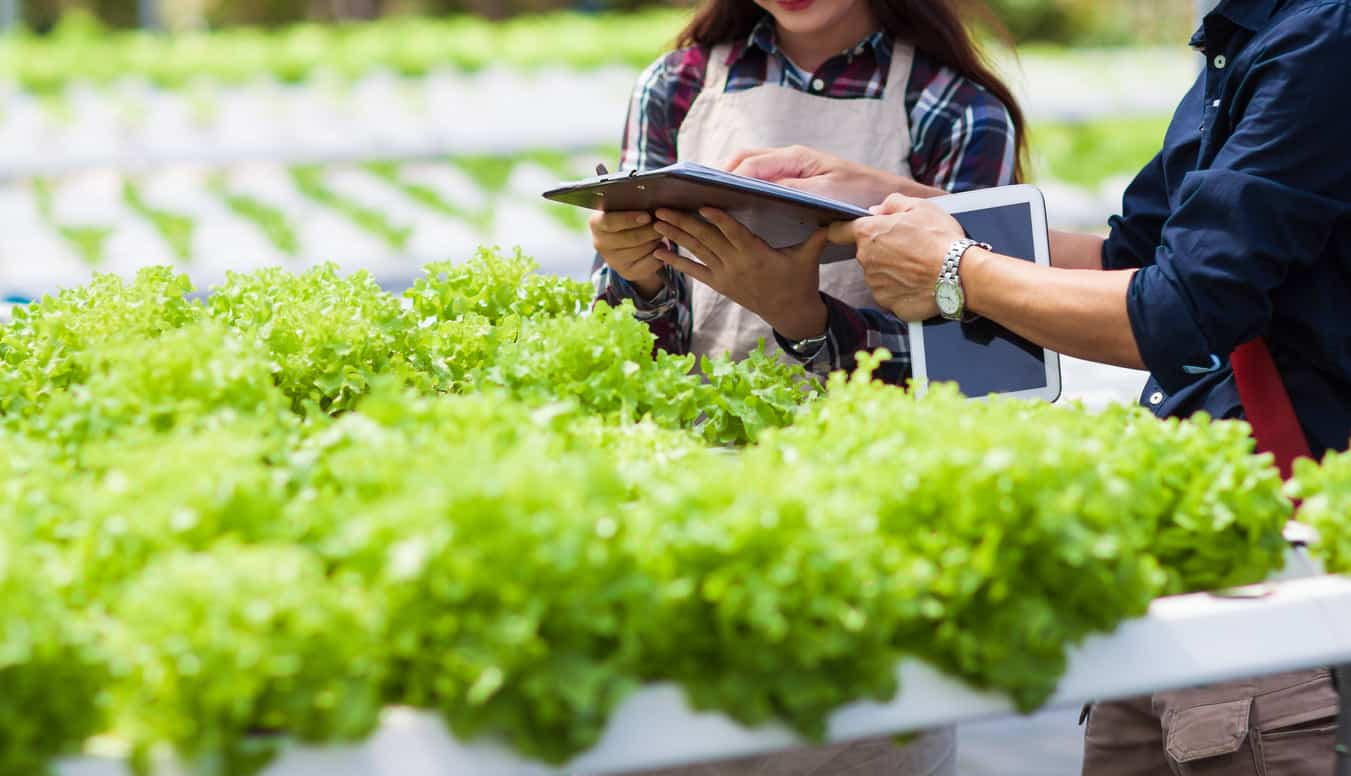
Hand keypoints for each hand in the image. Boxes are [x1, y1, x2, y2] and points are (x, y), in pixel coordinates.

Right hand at [589, 210, 664, 296]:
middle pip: (631, 238)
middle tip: (662, 224)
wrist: (626, 242)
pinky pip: (649, 263)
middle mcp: (600, 244)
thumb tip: (651, 203)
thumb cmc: (628, 218)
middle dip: (650, 230)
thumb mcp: (625, 208)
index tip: (647, 216)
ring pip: (642, 250)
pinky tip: (661, 247)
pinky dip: (659, 254)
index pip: (610, 222)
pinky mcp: (626, 272)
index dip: (630, 219)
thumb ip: (632, 205)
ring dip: (656, 241)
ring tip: (661, 233)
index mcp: (596, 223)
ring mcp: (612, 260)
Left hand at [650, 207, 828, 339]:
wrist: (791, 314)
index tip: (701, 204)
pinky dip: (675, 262)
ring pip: (697, 252)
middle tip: (662, 208)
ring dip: (675, 237)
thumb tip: (839, 215)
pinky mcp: (720, 285)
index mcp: (757, 254)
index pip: (734, 232)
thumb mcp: (809, 256)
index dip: (717, 218)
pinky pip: (694, 272)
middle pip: (707, 240)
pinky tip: (656, 252)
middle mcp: (737, 265)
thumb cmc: (800, 281)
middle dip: (683, 223)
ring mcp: (726, 276)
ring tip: (655, 222)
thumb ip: (818, 234)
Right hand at [725, 145, 930, 206]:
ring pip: (750, 170)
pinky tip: (735, 208)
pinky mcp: (795, 183)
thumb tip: (761, 187)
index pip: (751, 162)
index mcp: (796, 158)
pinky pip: (762, 182)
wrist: (888, 199)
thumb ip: (794, 190)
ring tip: (706, 201)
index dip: (727, 177)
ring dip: (729, 183)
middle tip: (696, 195)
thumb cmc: (861, 195)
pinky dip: (744, 191)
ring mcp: (792, 170)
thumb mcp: (828, 195)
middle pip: (744, 161)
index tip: (707, 192)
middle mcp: (791, 159)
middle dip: (720, 175)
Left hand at [828, 193, 966, 319]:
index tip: (847, 230)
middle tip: (908, 247)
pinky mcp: (887, 302)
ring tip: (917, 266)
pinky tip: (918, 282)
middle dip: (881, 249)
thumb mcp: (920, 207)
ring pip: (877, 274)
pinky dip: (900, 288)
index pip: (837, 231)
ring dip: (891, 270)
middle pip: (865, 253)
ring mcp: (875, 284)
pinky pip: (889, 293)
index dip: (842, 229)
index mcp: (869, 233)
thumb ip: (891, 204)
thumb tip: (876, 211)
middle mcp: (866, 260)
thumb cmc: (940, 239)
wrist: (960, 275)